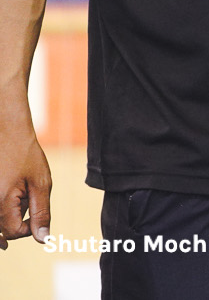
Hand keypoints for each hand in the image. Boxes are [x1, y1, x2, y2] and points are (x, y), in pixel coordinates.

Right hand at [0, 114, 50, 248]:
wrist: (8, 132)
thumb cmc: (26, 155)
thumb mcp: (41, 183)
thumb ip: (41, 212)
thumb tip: (43, 238)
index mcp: (1, 203)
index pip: (13, 233)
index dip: (29, 227)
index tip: (36, 208)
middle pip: (2, 228)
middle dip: (17, 219)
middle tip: (27, 197)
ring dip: (9, 212)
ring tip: (19, 190)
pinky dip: (4, 206)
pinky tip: (14, 192)